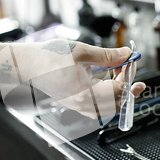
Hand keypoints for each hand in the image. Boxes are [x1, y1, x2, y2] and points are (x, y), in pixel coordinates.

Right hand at [0, 39, 145, 118]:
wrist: (28, 64)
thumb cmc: (49, 57)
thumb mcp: (82, 51)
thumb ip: (108, 55)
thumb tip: (126, 54)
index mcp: (85, 93)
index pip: (118, 89)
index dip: (128, 75)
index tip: (130, 61)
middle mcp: (82, 104)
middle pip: (116, 103)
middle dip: (128, 87)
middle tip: (132, 72)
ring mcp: (78, 106)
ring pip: (108, 107)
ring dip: (119, 93)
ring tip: (121, 76)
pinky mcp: (74, 104)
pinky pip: (98, 107)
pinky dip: (108, 97)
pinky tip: (109, 82)